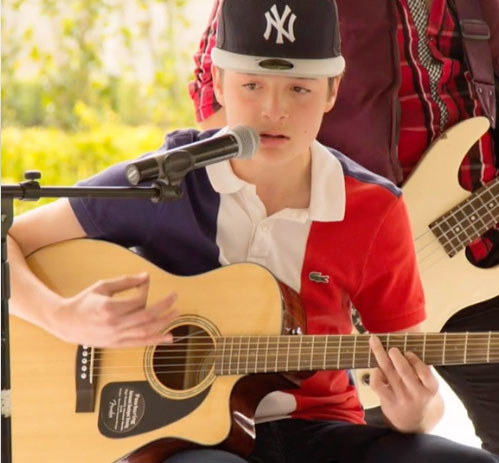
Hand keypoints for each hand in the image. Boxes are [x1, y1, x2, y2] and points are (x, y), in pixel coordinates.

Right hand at [49, 272, 177, 347]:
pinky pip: (141, 344)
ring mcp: (116, 336)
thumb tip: (146, 276)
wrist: (67, 324)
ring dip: (164, 322)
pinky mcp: (118, 344)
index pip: (137, 300)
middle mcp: (114, 324)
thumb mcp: (102, 286)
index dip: (145, 290)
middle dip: (164, 306)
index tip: (146, 282)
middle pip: (146, 316)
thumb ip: (125, 282)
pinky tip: (169, 337)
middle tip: (174, 297)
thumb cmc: (85, 302)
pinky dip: (157, 340)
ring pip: (146, 331)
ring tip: (176, 313)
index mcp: (108, 308)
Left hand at [369, 334, 440, 432]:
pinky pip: (377, 384)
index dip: (415, 360)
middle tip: (391, 348)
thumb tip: (408, 338)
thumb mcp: (427, 383)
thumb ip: (421, 366)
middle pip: (404, 371)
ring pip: (388, 372)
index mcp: (430, 387)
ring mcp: (401, 398)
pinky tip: (376, 366)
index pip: (424, 373)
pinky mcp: (387, 401)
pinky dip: (374, 373)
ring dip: (379, 354)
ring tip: (374, 342)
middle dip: (395, 356)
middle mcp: (416, 394)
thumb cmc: (420, 393)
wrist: (413, 422)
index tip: (408, 352)